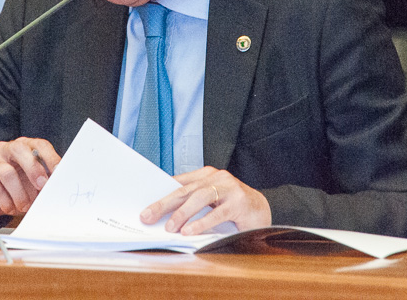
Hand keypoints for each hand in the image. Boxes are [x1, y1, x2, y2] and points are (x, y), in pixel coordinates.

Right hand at [0, 137, 59, 218]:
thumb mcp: (32, 183)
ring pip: (6, 171)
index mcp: (24, 147)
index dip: (50, 157)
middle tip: (41, 186)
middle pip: (19, 149)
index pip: (39, 145)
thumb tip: (58, 187)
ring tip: (24, 206)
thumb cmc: (14, 188)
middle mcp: (6, 149)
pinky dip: (5, 200)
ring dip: (19, 193)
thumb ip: (43, 181)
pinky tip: (9, 207)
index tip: (58, 172)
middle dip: (33, 169)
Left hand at [140, 166, 270, 234]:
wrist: (261, 210)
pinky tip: (190, 231)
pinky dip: (202, 222)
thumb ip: (192, 204)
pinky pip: (217, 213)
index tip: (145, 211)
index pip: (178, 184)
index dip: (160, 196)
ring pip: (200, 197)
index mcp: (206, 175)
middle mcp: (216, 177)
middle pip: (185, 190)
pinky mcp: (239, 202)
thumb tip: (163, 218)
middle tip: (148, 217)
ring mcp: (229, 187)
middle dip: (164, 204)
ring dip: (182, 213)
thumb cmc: (231, 208)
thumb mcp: (209, 203)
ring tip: (170, 227)